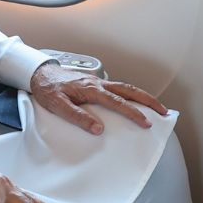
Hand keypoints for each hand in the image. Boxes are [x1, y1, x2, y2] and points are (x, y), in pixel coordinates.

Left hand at [30, 62, 166, 134]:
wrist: (39, 74)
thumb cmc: (48, 90)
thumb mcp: (58, 106)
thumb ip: (77, 117)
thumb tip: (98, 128)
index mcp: (91, 90)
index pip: (118, 102)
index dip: (133, 113)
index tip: (146, 123)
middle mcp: (98, 84)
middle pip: (129, 90)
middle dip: (149, 101)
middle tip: (164, 111)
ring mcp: (98, 82)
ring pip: (126, 87)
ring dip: (142, 96)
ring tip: (155, 107)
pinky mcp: (95, 83)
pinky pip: (117, 88)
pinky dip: (130, 94)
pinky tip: (133, 101)